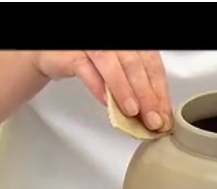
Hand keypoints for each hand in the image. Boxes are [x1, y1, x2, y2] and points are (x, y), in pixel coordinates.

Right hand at [33, 51, 171, 131]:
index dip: (159, 90)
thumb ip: (135, 90)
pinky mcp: (73, 53)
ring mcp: (94, 44)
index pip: (152, 64)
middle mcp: (115, 41)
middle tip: (153, 119)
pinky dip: (99, 88)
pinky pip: (88, 70)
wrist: (53, 56)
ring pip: (113, 66)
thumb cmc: (89, 63)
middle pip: (136, 65)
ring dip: (125, 91)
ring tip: (132, 112)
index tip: (163, 114)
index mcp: (131, 43)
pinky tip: (106, 104)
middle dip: (146, 96)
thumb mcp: (118, 77)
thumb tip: (154, 115)